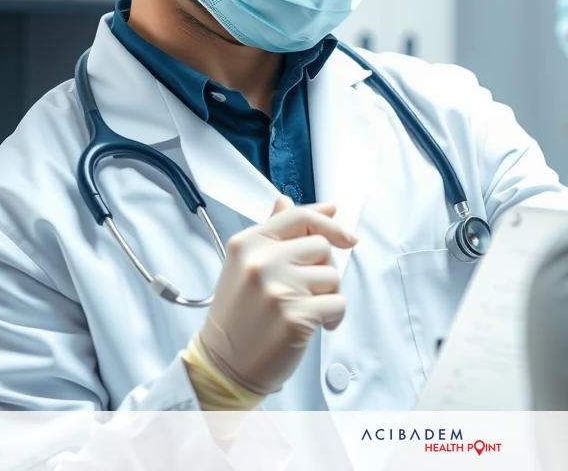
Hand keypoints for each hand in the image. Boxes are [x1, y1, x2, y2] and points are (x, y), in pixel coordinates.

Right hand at [197, 196, 356, 394]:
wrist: (222, 366)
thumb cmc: (237, 318)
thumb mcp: (243, 266)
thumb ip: (270, 232)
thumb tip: (286, 201)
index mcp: (247, 244)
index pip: (298, 217)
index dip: (327, 222)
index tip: (344, 234)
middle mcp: (261, 262)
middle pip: (321, 247)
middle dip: (322, 269)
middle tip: (306, 290)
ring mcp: (277, 288)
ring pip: (332, 275)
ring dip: (327, 295)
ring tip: (304, 309)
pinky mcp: (295, 316)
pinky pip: (338, 303)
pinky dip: (334, 316)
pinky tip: (316, 325)